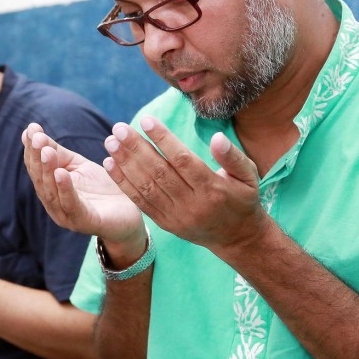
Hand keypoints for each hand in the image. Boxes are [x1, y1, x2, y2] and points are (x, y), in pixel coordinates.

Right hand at [22, 123, 144, 246]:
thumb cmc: (102, 189)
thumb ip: (59, 153)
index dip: (32, 149)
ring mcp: (67, 216)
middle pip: (40, 180)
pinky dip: (65, 189)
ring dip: (47, 171)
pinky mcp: (84, 222)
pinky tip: (62, 173)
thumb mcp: (79, 166)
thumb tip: (34, 132)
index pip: (35, 168)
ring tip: (47, 152)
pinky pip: (71, 205)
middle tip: (37, 138)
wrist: (130, 212)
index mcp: (50, 190)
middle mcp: (54, 204)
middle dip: (37, 158)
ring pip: (51, 193)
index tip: (32, 128)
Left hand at [102, 116, 264, 252]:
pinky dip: (123, 183)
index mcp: (212, 189)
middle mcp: (192, 204)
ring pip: (146, 187)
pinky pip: (140, 202)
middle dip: (136, 148)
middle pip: (159, 173)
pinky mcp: (165, 223)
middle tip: (119, 128)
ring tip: (110, 142)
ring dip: (125, 164)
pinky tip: (110, 164)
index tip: (145, 120)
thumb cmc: (242, 199)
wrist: (236, 237)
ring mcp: (176, 216)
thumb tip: (217, 137)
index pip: (183, 160)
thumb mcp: (248, 176)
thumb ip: (233, 156)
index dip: (163, 139)